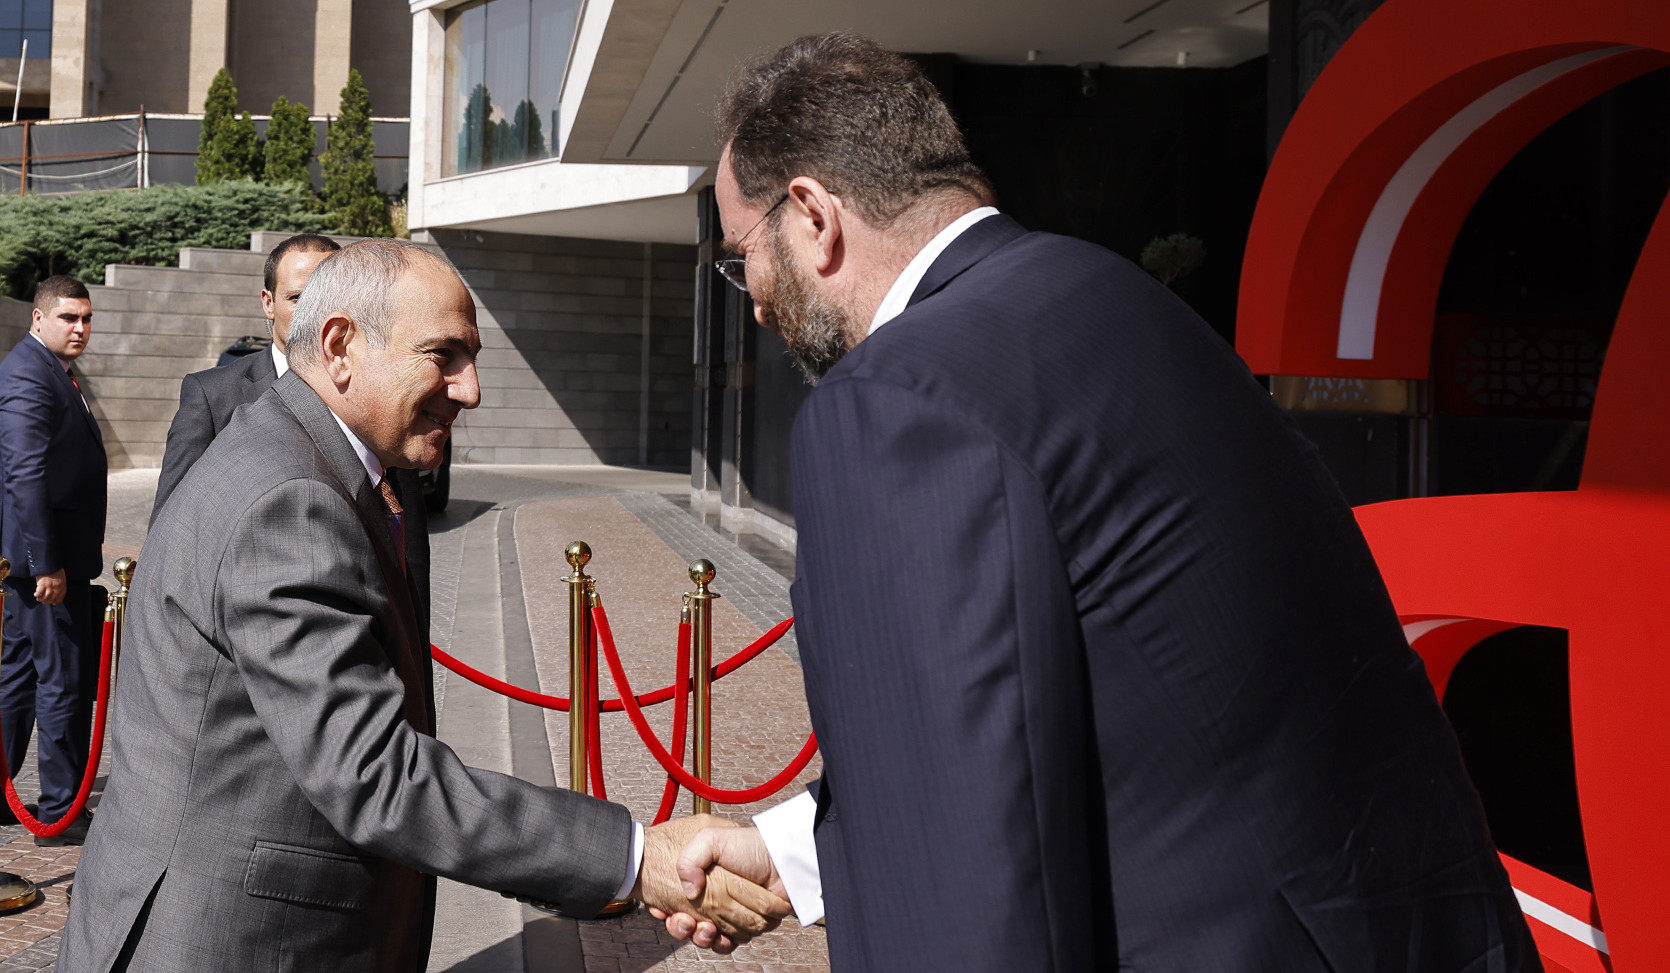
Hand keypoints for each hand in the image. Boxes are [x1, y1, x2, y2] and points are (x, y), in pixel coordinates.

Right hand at [34, 569, 65, 605]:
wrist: (50, 564)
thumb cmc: (55, 570)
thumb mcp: (61, 577)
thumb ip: (59, 584)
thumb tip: (55, 592)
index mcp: (63, 585)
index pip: (61, 596)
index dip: (57, 601)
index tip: (54, 603)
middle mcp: (57, 587)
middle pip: (53, 598)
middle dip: (48, 601)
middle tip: (43, 601)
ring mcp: (50, 586)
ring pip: (46, 597)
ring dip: (42, 599)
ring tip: (39, 599)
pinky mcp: (42, 584)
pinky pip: (39, 593)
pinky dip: (37, 595)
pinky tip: (35, 595)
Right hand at [634, 815, 790, 953]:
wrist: (781, 859)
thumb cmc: (748, 846)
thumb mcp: (711, 838)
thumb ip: (690, 859)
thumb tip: (689, 891)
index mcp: (701, 879)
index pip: (675, 901)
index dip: (666, 909)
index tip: (663, 911)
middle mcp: (712, 898)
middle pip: (686, 922)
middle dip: (681, 926)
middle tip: (684, 920)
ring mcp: (727, 914)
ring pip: (703, 935)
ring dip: (699, 936)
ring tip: (702, 927)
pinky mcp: (743, 928)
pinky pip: (725, 943)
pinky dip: (719, 943)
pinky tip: (717, 935)